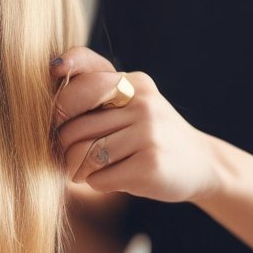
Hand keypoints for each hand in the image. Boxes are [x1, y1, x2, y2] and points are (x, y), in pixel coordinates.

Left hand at [51, 46, 220, 203]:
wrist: (201, 164)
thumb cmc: (148, 133)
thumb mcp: (130, 101)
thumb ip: (95, 84)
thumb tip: (51, 69)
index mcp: (132, 82)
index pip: (80, 83)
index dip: (59, 105)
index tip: (56, 118)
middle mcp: (142, 102)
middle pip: (74, 128)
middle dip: (64, 148)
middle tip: (72, 156)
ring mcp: (149, 132)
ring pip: (83, 155)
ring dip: (78, 169)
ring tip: (89, 170)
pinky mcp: (151, 164)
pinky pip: (99, 177)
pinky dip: (97, 183)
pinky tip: (112, 178)